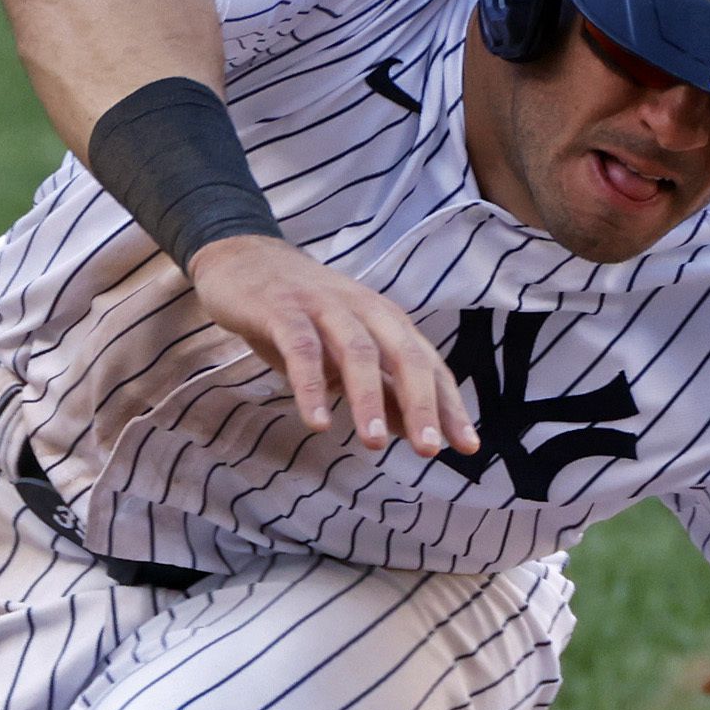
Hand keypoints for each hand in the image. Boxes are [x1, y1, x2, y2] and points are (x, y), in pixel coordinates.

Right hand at [184, 236, 477, 456]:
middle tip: (429, 450)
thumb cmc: (300, 315)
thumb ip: (377, 387)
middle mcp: (363, 310)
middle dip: (421, 404)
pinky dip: (310, 387)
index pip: (427, 365)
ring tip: (373, 445)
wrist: (241, 259)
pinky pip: (301, 350)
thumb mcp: (342, 354)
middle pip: (403, 356)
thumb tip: (410, 430)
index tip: (467, 446)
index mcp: (385, 321)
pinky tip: (317, 422)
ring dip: (368, 399)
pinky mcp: (281, 310)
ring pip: (357, 353)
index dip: (448, 405)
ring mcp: (322, 307)